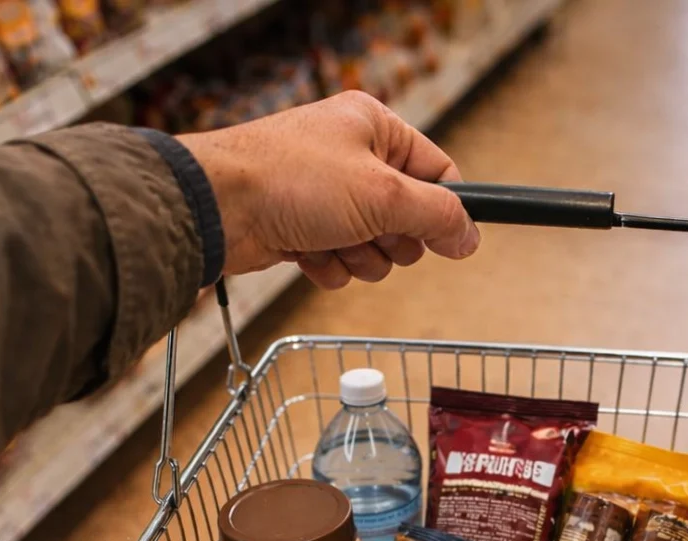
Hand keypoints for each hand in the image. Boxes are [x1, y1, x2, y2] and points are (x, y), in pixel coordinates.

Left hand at [177, 91, 480, 288]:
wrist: (216, 208)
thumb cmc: (290, 181)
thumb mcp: (382, 195)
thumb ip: (437, 216)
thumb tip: (471, 236)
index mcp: (375, 127)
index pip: (437, 171)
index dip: (445, 211)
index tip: (450, 244)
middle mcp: (351, 156)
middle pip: (407, 216)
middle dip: (391, 240)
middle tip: (370, 234)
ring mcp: (325, 194)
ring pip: (374, 245)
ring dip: (359, 257)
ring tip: (332, 244)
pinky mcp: (302, 227)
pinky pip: (340, 260)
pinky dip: (329, 265)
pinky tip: (307, 254)